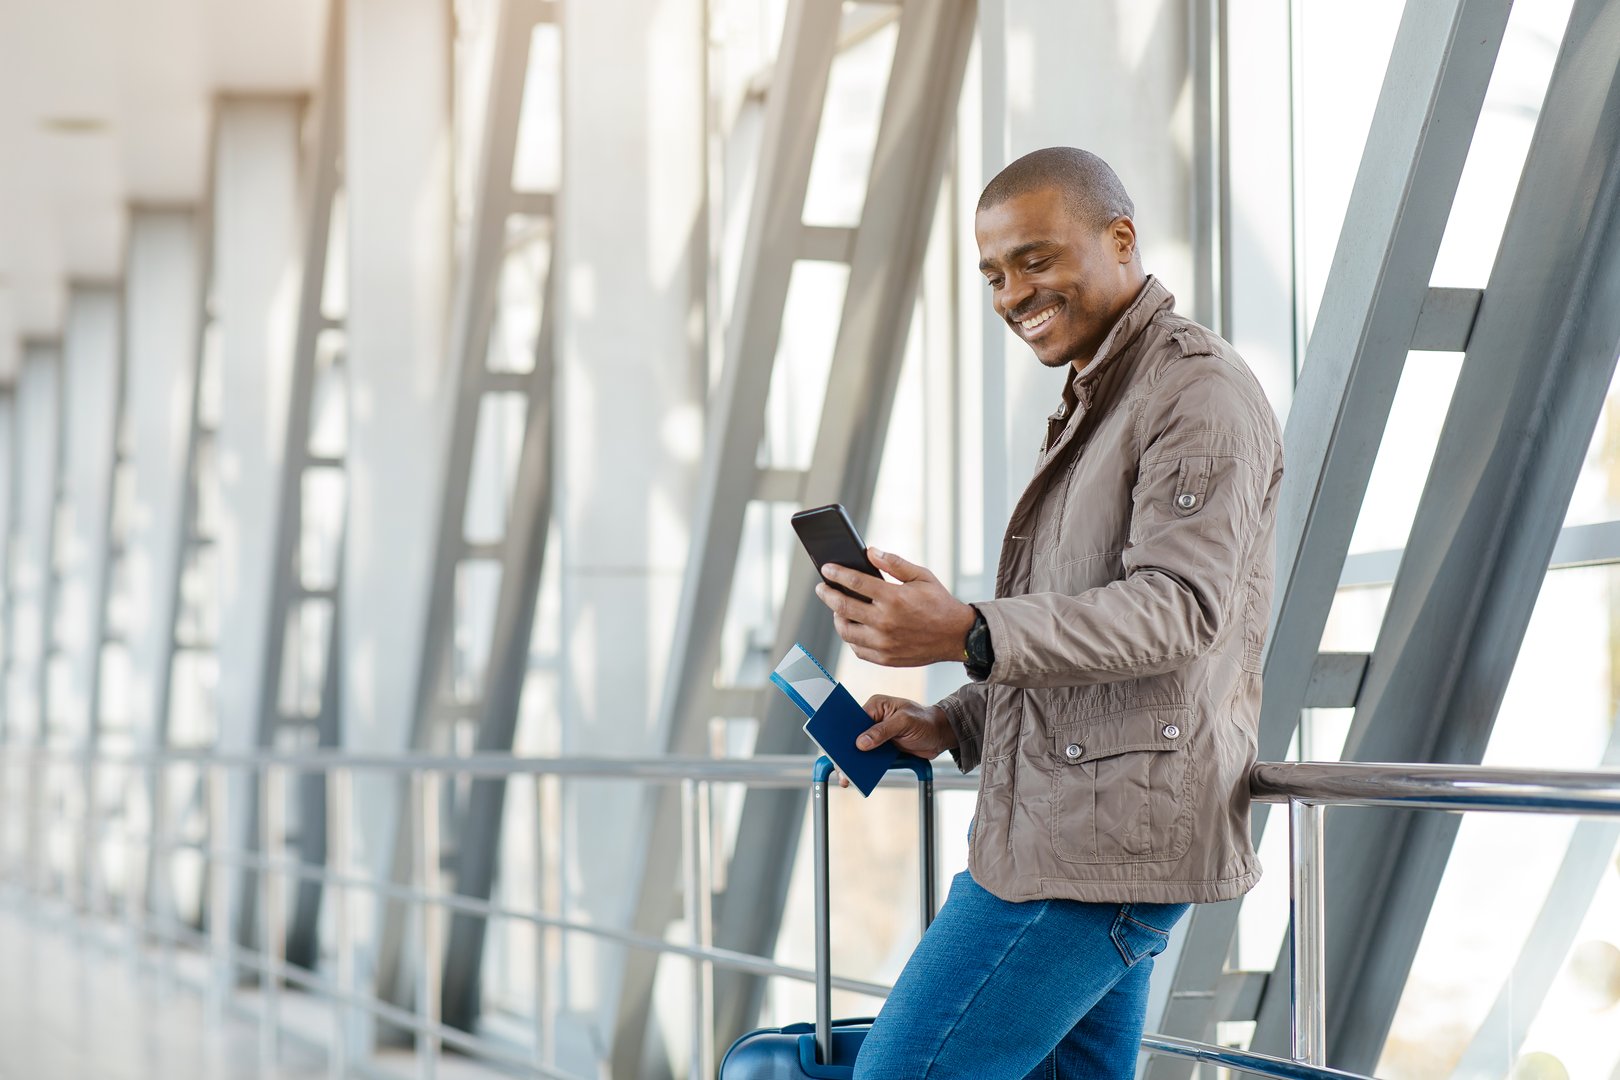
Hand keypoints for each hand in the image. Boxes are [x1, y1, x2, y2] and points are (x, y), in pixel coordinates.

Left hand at [815, 548, 976, 666]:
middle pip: (843, 607)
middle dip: (827, 594)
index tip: (826, 569)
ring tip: (837, 609)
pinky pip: (857, 649)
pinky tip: (853, 627)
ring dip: (836, 618)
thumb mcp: (922, 576)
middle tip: (822, 588)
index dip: (836, 574)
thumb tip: (871, 552)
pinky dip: (850, 638)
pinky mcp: (885, 658)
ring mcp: (883, 643)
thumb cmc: (939, 603)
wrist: (957, 636)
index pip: (855, 582)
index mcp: (894, 598)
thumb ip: (895, 563)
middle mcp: (885, 622)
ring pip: (846, 631)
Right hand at [834, 696, 957, 788]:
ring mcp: (878, 734)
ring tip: (846, 778)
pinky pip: (870, 757)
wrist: (942, 735)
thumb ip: (883, 731)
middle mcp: (874, 719)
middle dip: (845, 752)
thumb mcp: (905, 723)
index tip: (836, 748)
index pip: (853, 719)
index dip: (843, 733)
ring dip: (853, 762)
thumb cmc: (926, 722)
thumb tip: (861, 743)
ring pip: (860, 749)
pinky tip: (859, 777)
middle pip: (853, 736)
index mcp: (876, 706)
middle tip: (840, 768)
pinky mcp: (884, 747)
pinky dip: (865, 767)